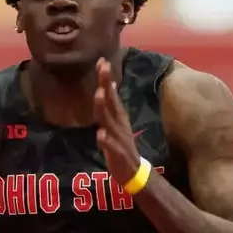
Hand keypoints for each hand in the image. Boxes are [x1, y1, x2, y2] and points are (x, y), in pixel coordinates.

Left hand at [93, 57, 141, 185]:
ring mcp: (118, 137)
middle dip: (105, 85)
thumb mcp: (117, 122)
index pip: (111, 94)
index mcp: (118, 116)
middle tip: (102, 67)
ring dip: (104, 108)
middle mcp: (118, 123)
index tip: (101, 61)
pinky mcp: (116, 153)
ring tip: (99, 94)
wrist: (133, 171)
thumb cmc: (121, 144)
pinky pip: (110, 146)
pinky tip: (100, 134)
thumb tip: (107, 86)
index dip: (106, 78)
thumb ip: (111, 106)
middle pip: (110, 102)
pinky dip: (105, 140)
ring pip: (109, 121)